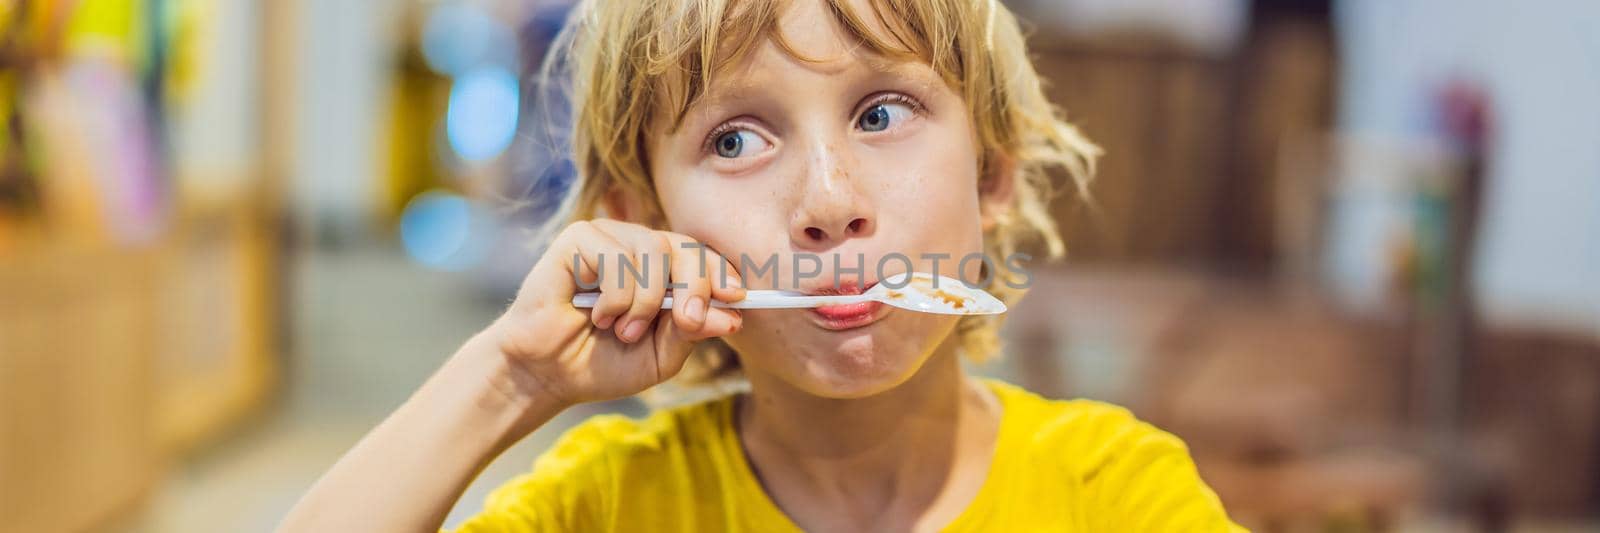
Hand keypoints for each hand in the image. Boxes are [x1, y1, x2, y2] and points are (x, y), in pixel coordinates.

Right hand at [483, 219, 744, 407]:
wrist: (548, 374)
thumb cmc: (602, 363)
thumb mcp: (660, 357)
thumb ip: (692, 332)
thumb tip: (733, 316)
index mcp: (662, 272)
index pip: (702, 259)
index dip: (722, 274)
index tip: (738, 297)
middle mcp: (638, 248)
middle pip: (686, 248)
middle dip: (696, 287)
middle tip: (686, 321)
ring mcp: (609, 239)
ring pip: (654, 251)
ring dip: (645, 301)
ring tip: (623, 330)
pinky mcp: (579, 238)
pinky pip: (617, 256)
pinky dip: (616, 296)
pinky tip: (598, 315)